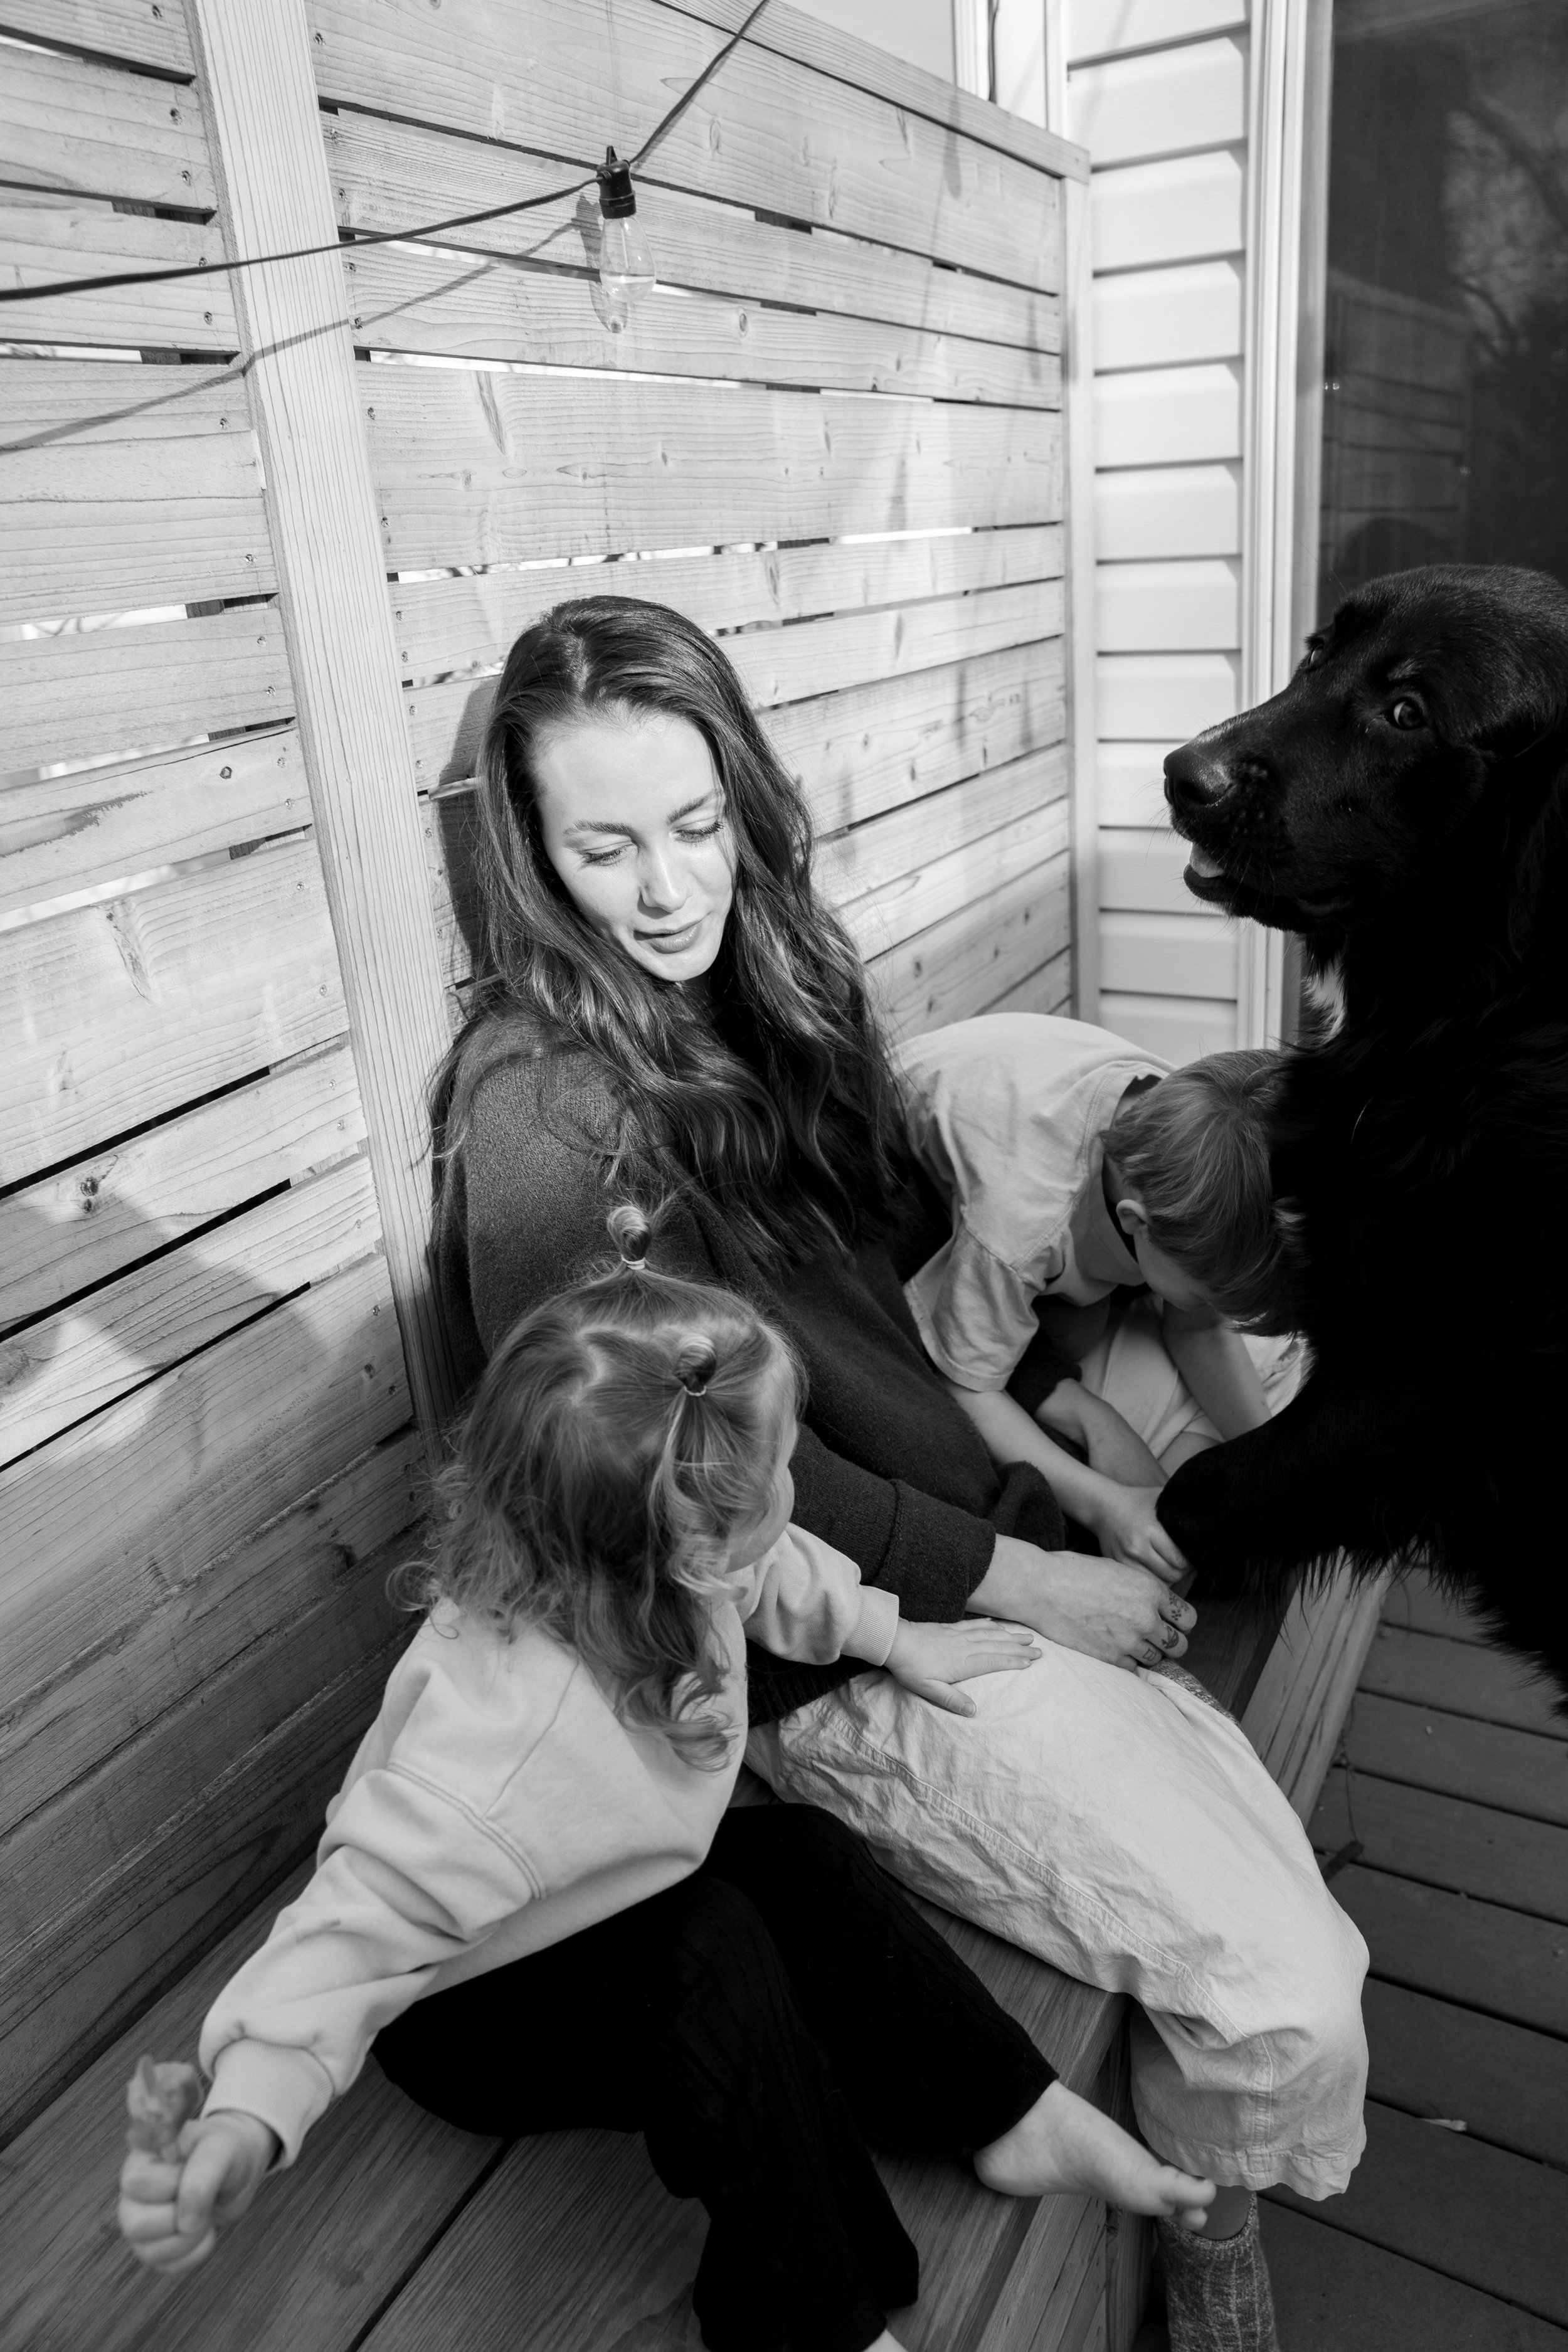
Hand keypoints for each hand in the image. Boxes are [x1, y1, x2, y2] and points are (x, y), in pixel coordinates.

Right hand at [118, 2106, 278, 2274]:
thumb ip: (201, 2178)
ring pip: (149, 2253)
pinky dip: (196, 2252)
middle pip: (136, 2226)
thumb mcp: (221, 2148)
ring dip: (191, 2237)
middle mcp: (132, 2197)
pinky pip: (169, 2266)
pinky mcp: (157, 2249)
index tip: (198, 2168)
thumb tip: (185, 2224)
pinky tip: (206, 2230)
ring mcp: (141, 2226)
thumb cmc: (225, 2150)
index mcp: (139, 2162)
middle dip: (180, 2217)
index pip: (139, 2183)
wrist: (236, 2169)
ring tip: (207, 2214)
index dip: (176, 2183)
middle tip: (203, 2198)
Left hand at [885, 1618, 1040, 1714]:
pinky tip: (997, 1625)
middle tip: (1039, 1648)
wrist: (896, 1641)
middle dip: (1020, 1647)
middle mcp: (965, 1646)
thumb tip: (974, 1711)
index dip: (1013, 1661)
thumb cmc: (911, 1668)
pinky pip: (975, 1625)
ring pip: (990, 1634)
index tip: (1031, 1661)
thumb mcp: (929, 1689)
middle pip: (998, 1646)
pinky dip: (990, 1625)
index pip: (994, 1661)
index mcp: (962, 1663)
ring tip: (1026, 1635)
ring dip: (1010, 1635)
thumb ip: (952, 1700)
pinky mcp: (951, 1628)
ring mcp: (959, 1635)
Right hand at [971, 1535, 1194, 1672]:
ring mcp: (1129, 1641)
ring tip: (1129, 1642)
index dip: (1181, 1622)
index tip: (1171, 1623)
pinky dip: (1127, 1661)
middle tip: (1156, 1638)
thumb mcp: (1118, 1570)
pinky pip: (1133, 1669)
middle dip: (1170, 1642)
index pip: (1189, 1618)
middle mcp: (1146, 1617)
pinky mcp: (1110, 1657)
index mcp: (1151, 1590)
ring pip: (1157, 1659)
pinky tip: (1113, 1648)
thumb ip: (1142, 1590)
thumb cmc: (1074, 1572)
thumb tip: (1156, 1604)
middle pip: (1180, 1645)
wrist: (1042, 1588)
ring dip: (1147, 1653)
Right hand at [1088, 1484, 1188, 1581]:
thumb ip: (1184, 1508)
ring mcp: (1125, 1559)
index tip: (1192, 1554)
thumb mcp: (1162, 1498)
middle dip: (1182, 1571)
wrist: (1103, 1505)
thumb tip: (1214, 1514)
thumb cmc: (1139, 1501)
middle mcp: (1137, 1546)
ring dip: (1167, 1579)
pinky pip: (1143, 1583)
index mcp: (1151, 1529)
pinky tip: (1155, 1570)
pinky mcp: (1117, 1566)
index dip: (1191, 1560)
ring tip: (1170, 1567)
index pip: (1180, 1560)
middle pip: (1171, 1575)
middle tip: (1184, 1562)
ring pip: (1157, 1583)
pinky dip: (1152, 1581)